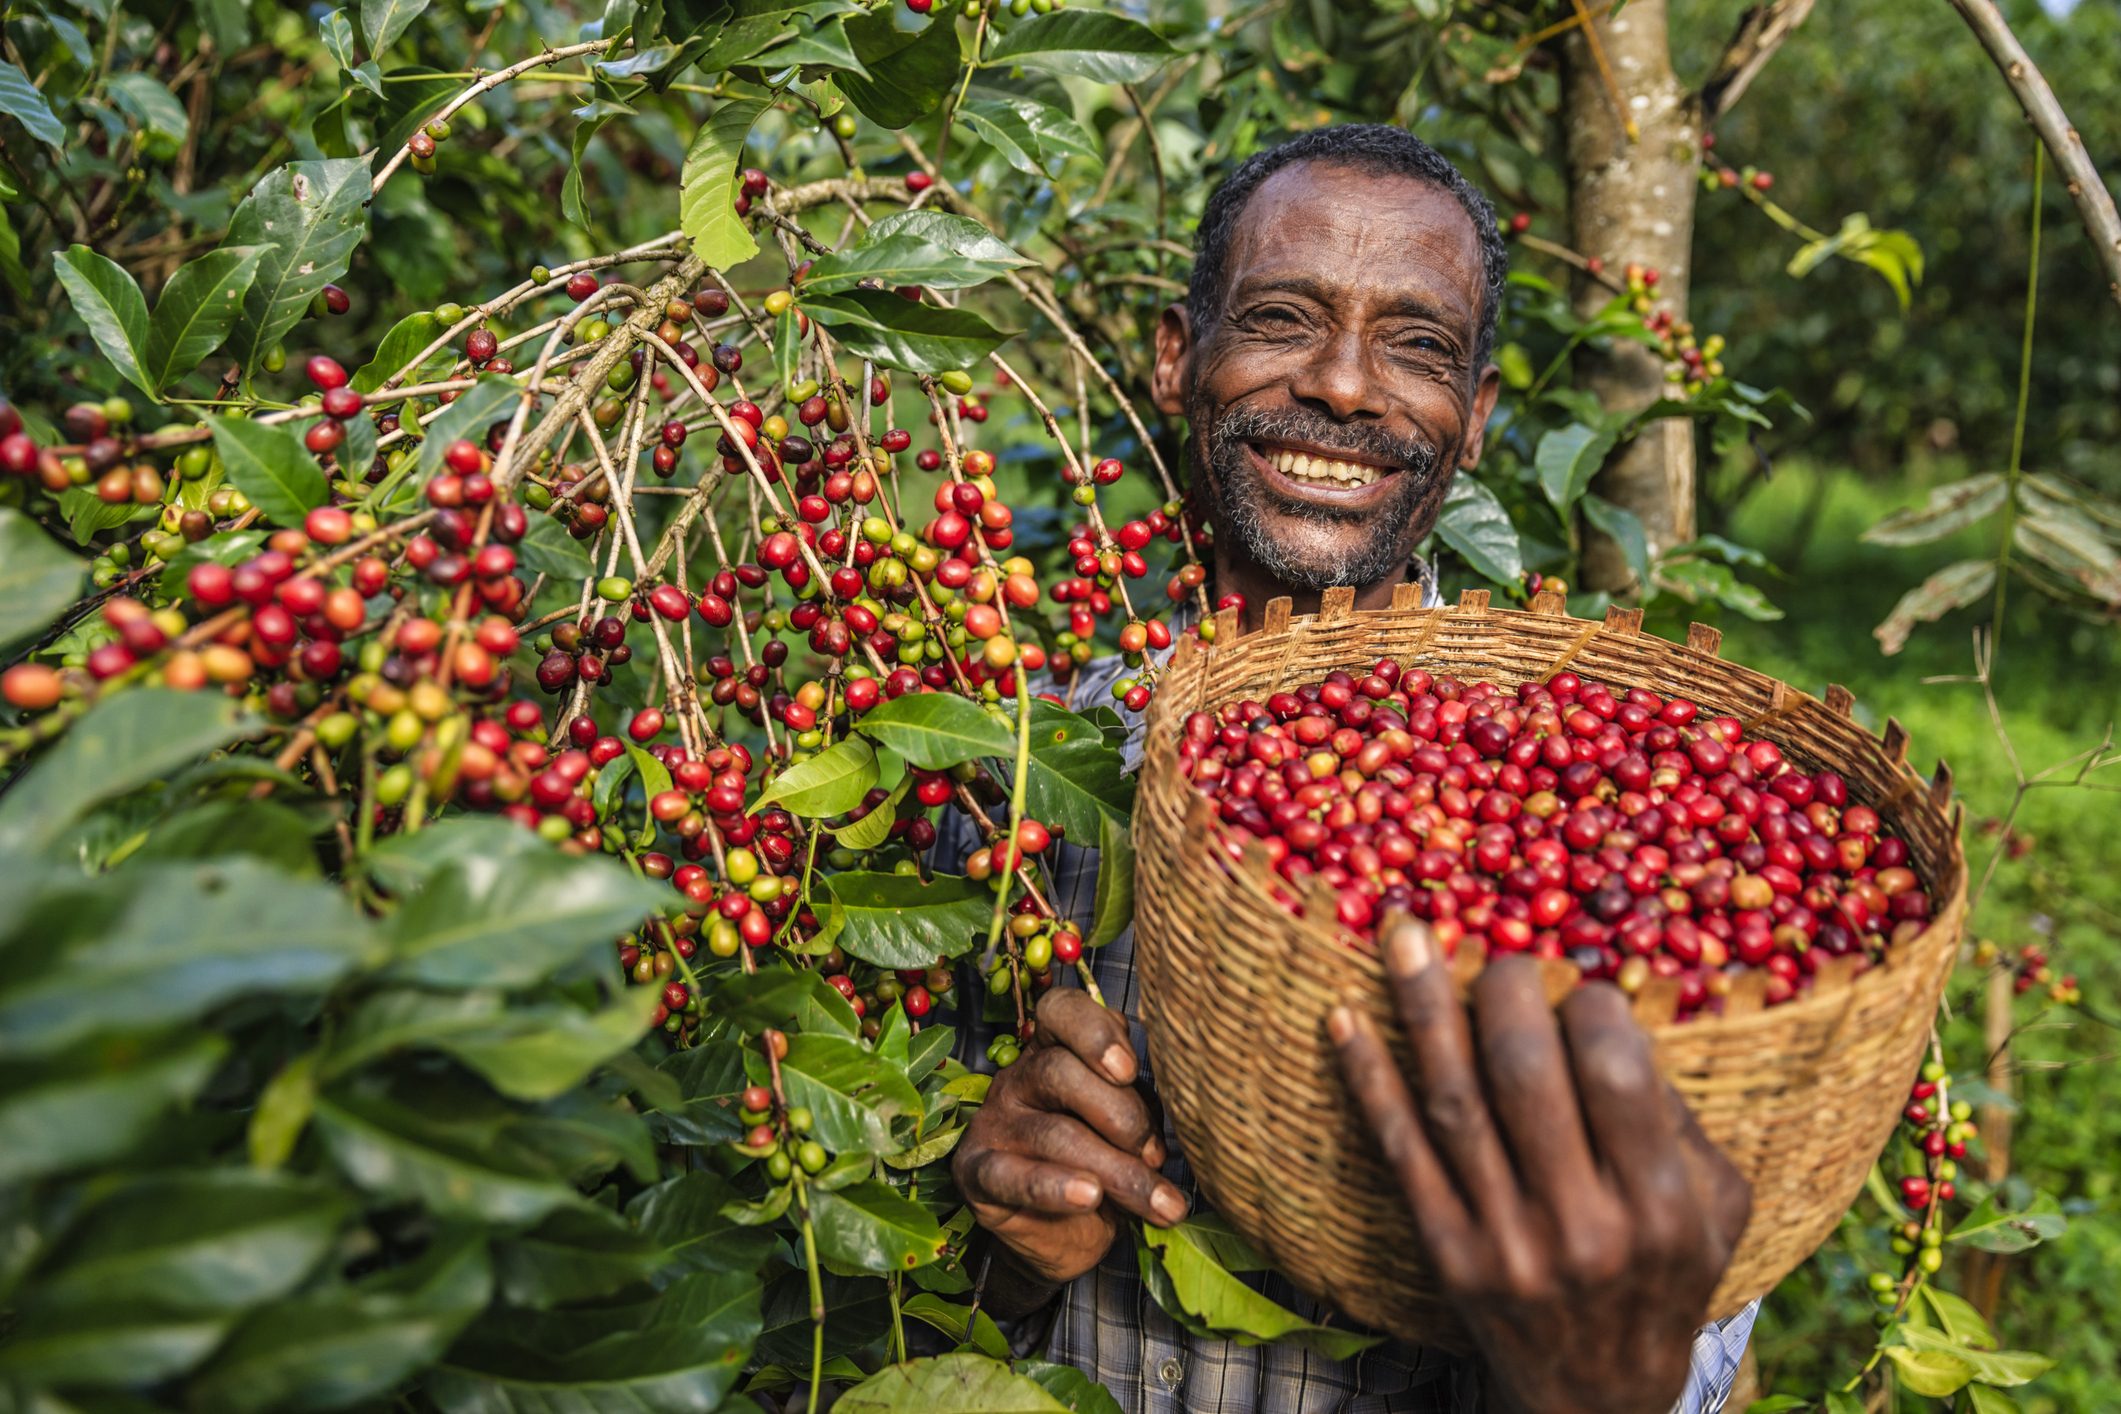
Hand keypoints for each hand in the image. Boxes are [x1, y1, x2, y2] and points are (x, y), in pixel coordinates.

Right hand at [954, 989, 1189, 1299]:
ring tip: (1160, 1204)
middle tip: (1157, 1155)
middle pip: (1059, 1072)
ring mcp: (995, 1125)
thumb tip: (1179, 1120)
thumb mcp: (1128, 1124)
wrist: (1062, 1233)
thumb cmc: (1102, 1161)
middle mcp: (1019, 1078)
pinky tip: (1090, 1197)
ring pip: (1053, 1132)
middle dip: (1122, 1115)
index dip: (1093, 1031)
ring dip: (1117, 1170)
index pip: (1061, 1011)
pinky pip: (1011, 1176)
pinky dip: (1053, 1187)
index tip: (1129, 1070)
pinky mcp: (978, 1174)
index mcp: (1054, 1049)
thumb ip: (1141, 1105)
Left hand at [1329, 922, 1750, 1413]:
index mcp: (1660, 1204)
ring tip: (1401, 932)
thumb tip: (1615, 1011)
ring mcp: (1506, 1242)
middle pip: (1523, 1072)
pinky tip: (1345, 1018)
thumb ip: (1678, 1116)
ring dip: (1421, 1005)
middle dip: (1502, 989)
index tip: (1578, 989)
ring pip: (1453, 1099)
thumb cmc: (1665, 1274)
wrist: (1600, 1397)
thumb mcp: (1713, 1209)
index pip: (1615, 1069)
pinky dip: (1369, 1078)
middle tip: (1498, 956)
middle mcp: (1582, 1225)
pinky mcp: (1446, 1254)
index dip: (1589, 1005)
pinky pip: (1400, 1150)